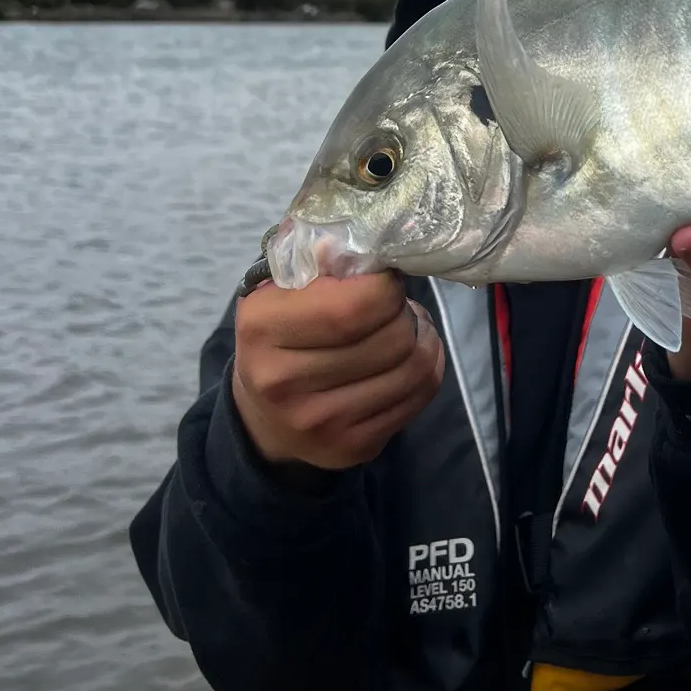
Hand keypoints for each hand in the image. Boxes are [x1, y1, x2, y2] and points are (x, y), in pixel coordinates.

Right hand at [232, 271, 445, 470]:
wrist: (265, 416)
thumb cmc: (282, 334)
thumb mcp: (283, 289)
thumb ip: (316, 260)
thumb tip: (346, 243)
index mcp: (262, 327)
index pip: (353, 307)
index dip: (385, 287)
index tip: (384, 279)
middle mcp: (282, 382)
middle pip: (392, 338)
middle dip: (405, 312)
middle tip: (395, 304)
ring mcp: (318, 423)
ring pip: (414, 368)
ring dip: (423, 337)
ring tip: (407, 326)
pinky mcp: (351, 447)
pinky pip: (419, 396)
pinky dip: (428, 367)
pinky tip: (408, 355)